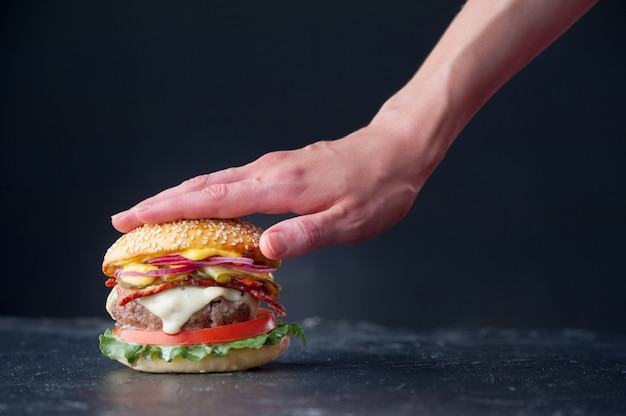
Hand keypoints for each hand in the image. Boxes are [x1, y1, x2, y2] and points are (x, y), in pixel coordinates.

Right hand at [111, 123, 430, 259]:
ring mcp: (274, 165)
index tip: (134, 218)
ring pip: (215, 179)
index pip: (213, 199)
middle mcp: (270, 170)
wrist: (396, 150)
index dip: (170, 210)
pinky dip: (206, 190)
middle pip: (203, 185)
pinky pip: (232, 178)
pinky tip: (202, 200)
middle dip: (161, 201)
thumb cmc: (378, 189)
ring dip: (179, 195)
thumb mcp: (350, 221)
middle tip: (124, 217)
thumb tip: (265, 249)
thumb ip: (307, 235)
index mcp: (281, 186)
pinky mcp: (281, 166)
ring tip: (150, 210)